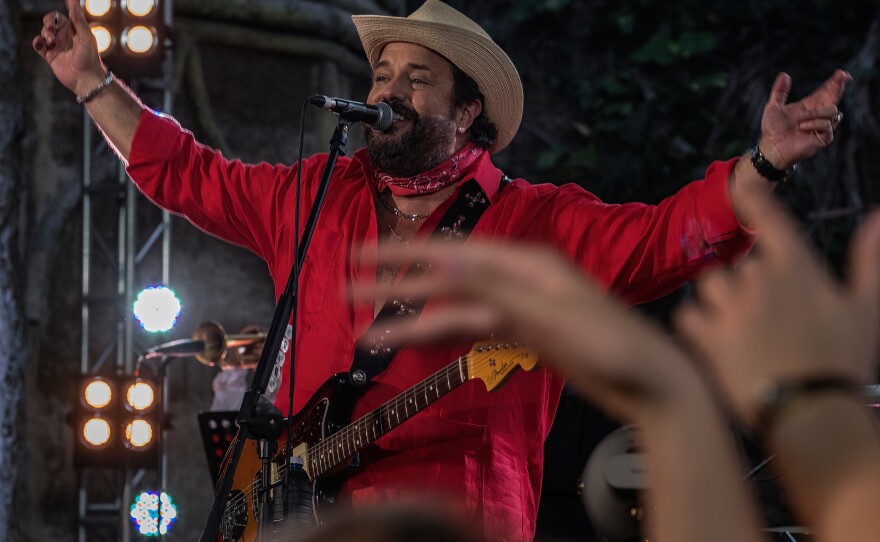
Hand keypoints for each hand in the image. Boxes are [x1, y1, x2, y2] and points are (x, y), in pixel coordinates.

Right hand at [32, 0, 106, 95]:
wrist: (85, 80)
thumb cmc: (89, 59)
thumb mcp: (85, 38)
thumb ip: (79, 21)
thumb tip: (74, 2)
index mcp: (76, 31)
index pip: (68, 14)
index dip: (67, 5)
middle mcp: (66, 37)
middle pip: (51, 21)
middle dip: (48, 22)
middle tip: (51, 29)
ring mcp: (57, 46)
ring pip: (44, 32)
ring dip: (45, 34)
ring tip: (51, 42)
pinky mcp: (50, 56)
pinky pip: (38, 45)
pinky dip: (37, 42)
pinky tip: (40, 43)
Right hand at [362, 242, 698, 421]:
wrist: (648, 381)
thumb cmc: (609, 342)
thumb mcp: (550, 313)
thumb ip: (494, 288)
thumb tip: (444, 261)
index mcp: (525, 263)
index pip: (452, 254)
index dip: (404, 255)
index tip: (364, 256)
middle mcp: (518, 278)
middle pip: (447, 280)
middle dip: (399, 286)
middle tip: (351, 289)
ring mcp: (520, 306)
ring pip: (456, 310)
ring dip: (417, 320)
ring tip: (374, 334)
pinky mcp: (524, 333)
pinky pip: (474, 329)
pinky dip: (446, 333)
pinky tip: (420, 336)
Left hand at [675, 190, 879, 425]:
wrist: (814, 415)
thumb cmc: (843, 361)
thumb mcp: (865, 308)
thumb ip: (868, 259)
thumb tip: (878, 217)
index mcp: (796, 266)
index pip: (767, 216)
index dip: (750, 196)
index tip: (739, 185)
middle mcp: (758, 279)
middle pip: (737, 265)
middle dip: (748, 286)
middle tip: (769, 322)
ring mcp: (730, 307)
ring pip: (709, 286)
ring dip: (718, 302)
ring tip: (742, 333)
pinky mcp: (707, 337)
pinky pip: (687, 317)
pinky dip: (697, 327)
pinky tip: (716, 344)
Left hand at [758, 70, 851, 169]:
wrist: (772, 148)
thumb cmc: (772, 129)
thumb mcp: (773, 107)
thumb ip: (779, 91)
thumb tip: (784, 74)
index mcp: (808, 106)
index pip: (825, 91)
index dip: (835, 82)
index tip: (842, 73)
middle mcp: (817, 114)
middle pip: (834, 97)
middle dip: (838, 87)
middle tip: (842, 76)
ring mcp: (821, 126)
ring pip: (833, 110)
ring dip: (816, 113)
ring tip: (800, 120)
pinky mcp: (823, 137)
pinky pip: (827, 125)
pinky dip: (815, 124)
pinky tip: (803, 127)